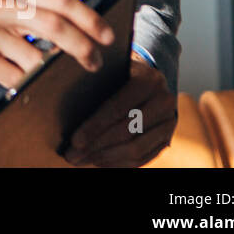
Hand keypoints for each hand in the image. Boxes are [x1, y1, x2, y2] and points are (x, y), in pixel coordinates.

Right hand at [0, 0, 114, 88]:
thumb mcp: (0, 7)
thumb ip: (32, 13)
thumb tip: (77, 31)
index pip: (59, 0)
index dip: (88, 17)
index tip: (107, 35)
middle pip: (53, 26)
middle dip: (81, 47)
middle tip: (94, 62)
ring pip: (34, 56)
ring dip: (54, 71)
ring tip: (58, 77)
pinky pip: (10, 75)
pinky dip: (26, 83)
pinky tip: (31, 85)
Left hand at [62, 55, 176, 166]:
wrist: (149, 78)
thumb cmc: (118, 72)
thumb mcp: (110, 69)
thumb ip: (94, 82)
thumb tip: (64, 106)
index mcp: (148, 80)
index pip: (117, 108)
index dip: (94, 127)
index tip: (74, 140)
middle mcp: (163, 101)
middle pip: (126, 131)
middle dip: (95, 146)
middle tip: (71, 155)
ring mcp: (169, 122)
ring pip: (135, 149)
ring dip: (104, 158)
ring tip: (81, 160)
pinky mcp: (167, 138)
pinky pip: (143, 158)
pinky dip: (118, 163)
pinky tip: (99, 162)